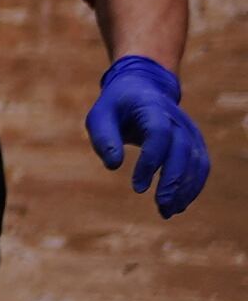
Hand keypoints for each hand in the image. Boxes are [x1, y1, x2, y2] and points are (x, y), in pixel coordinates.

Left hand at [89, 54, 209, 216]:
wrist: (142, 89)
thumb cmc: (116, 106)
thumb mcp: (99, 116)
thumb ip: (104, 138)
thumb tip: (113, 165)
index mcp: (152, 107)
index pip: (159, 134)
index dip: (151, 162)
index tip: (137, 187)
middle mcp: (177, 119)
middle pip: (183, 150)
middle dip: (174, 181)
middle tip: (161, 206)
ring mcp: (190, 130)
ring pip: (197, 161)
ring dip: (186, 188)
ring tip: (168, 211)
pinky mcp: (195, 142)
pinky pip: (201, 165)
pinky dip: (193, 185)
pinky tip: (179, 204)